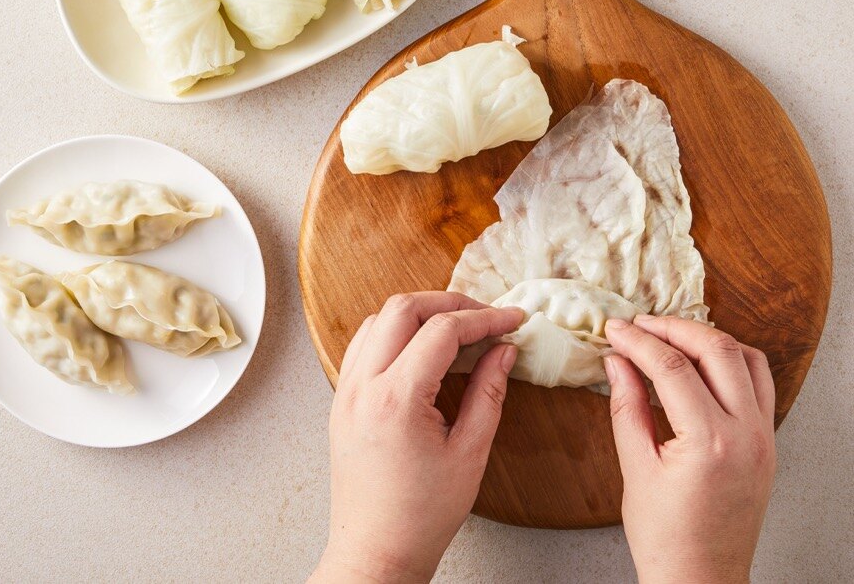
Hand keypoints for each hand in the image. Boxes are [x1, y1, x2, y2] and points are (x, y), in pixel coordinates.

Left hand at [311, 292, 523, 583]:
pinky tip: (421, 349)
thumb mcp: (469, 453)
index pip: (443, 330)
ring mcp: (346, 392)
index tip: (513, 320)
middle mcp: (363, 387)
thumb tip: (504, 351)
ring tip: (457, 329)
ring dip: (419, 313)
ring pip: (377, 320)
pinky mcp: (341, 402)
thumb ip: (489, 393)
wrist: (376, 551)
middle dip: (450, 303)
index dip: (485, 318)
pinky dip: (393, 333)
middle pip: (403, 308)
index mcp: (396, 399)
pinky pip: (362, 345)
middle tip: (485, 317)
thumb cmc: (421, 515)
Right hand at [604, 315, 776, 583]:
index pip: (672, 368)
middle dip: (674, 328)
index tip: (616, 330)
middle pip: (717, 349)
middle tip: (641, 325)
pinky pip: (759, 384)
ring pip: (748, 359)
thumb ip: (627, 406)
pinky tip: (702, 363)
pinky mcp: (769, 443)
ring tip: (671, 337)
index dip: (639, 342)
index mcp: (710, 442)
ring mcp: (764, 437)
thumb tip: (617, 360)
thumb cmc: (666, 537)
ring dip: (708, 339)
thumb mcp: (636, 468)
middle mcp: (747, 434)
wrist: (701, 580)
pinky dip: (732, 362)